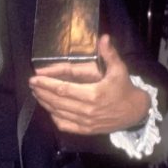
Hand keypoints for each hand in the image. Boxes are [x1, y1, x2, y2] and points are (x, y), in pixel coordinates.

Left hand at [28, 34, 150, 134]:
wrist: (135, 112)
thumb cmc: (125, 89)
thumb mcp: (119, 69)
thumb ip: (109, 54)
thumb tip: (103, 37)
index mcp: (93, 94)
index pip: (62, 89)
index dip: (46, 84)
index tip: (35, 79)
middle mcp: (87, 110)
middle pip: (56, 101)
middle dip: (41, 92)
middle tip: (32, 85)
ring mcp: (85, 122)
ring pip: (58, 113)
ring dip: (45, 103)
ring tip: (37, 94)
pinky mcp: (86, 130)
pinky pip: (65, 125)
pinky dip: (54, 117)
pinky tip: (49, 109)